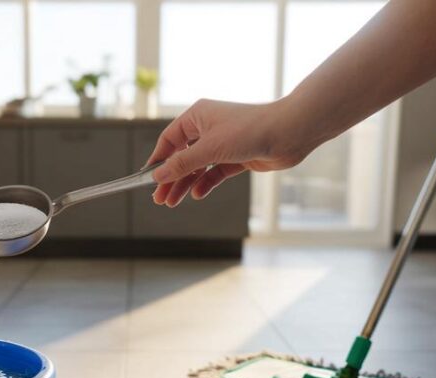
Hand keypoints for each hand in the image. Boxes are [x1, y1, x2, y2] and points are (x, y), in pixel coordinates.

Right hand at [146, 97, 310, 206]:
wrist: (288, 133)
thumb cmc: (249, 131)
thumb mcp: (209, 149)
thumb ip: (182, 164)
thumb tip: (158, 175)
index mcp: (197, 116)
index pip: (169, 139)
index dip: (158, 160)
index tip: (147, 178)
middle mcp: (208, 127)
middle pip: (182, 156)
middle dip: (170, 177)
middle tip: (159, 198)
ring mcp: (223, 142)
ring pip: (198, 166)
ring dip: (185, 183)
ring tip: (173, 202)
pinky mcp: (237, 156)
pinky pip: (215, 172)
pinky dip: (205, 183)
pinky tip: (197, 194)